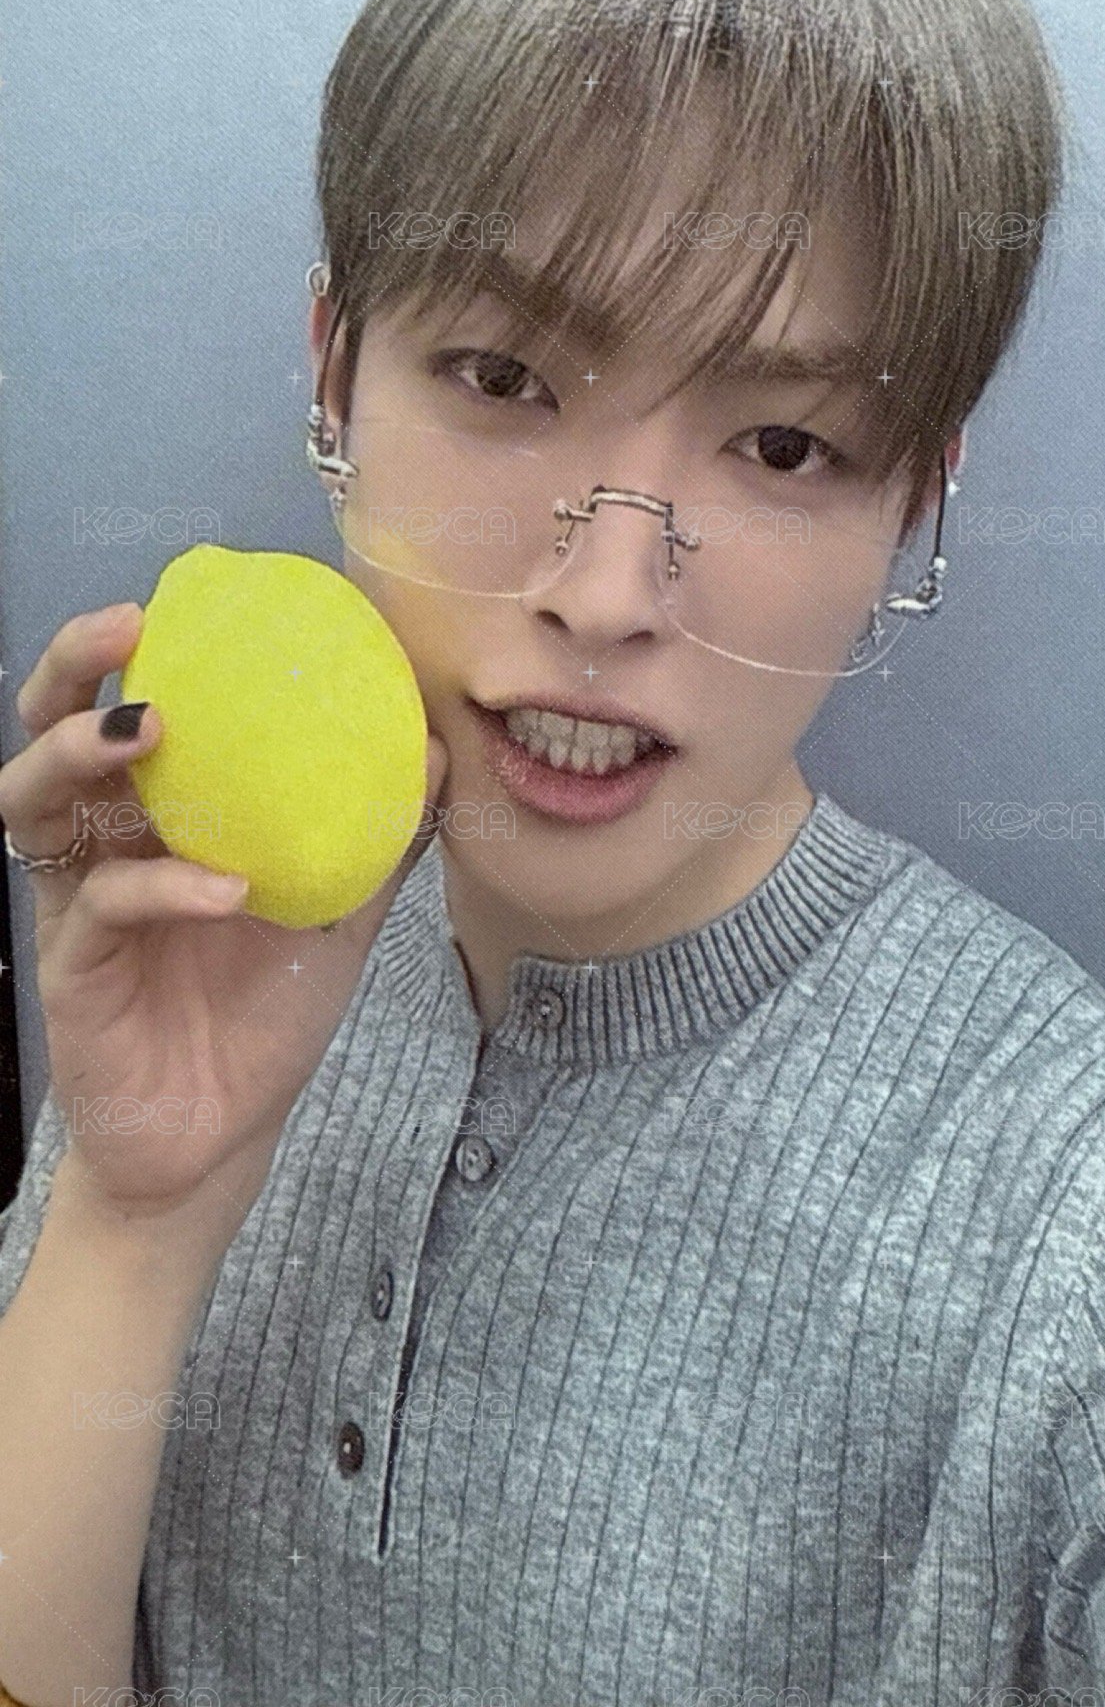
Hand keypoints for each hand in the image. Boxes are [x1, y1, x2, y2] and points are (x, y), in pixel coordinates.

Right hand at [0, 601, 447, 1250]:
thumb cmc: (262, 1013)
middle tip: (128, 626)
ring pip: (34, 803)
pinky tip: (224, 887)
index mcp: (152, 817)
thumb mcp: (336, 913)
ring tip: (145, 725)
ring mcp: (76, 903)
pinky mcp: (74, 966)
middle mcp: (99, 844)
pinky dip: (163, 884)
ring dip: (80, 751)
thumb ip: (376, 837)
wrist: (222, 1136)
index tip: (179, 595)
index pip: (118, 707)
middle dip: (70, 668)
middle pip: (45, 732)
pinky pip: (105, 903)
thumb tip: (437, 751)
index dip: (130, 647)